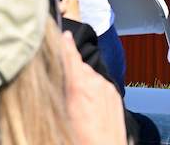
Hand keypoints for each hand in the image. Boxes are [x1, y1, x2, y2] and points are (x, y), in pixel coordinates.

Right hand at [62, 30, 127, 144]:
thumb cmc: (82, 138)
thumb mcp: (61, 114)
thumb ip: (58, 92)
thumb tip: (54, 81)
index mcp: (79, 85)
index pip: (70, 56)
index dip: (65, 44)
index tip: (63, 35)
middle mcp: (95, 82)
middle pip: (79, 68)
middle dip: (70, 72)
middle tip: (62, 85)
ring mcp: (107, 88)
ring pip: (90, 77)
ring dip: (82, 84)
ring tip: (75, 103)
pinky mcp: (115, 95)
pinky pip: (100, 85)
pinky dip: (93, 91)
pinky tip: (87, 108)